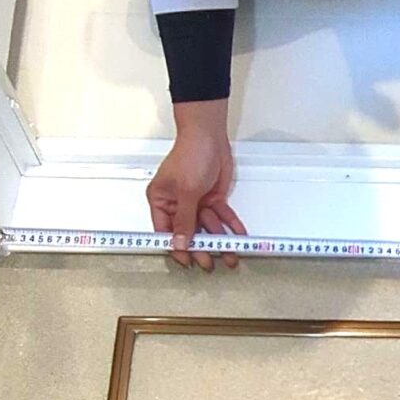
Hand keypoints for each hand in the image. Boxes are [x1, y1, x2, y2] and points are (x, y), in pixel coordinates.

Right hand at [146, 100, 246, 269]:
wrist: (210, 136)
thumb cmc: (190, 155)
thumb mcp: (186, 191)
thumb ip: (184, 220)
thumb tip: (179, 243)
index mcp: (161, 201)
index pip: (166, 231)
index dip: (176, 247)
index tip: (187, 262)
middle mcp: (177, 204)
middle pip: (189, 233)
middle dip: (201, 248)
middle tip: (209, 264)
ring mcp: (196, 202)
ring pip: (208, 227)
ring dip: (220, 240)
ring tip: (230, 255)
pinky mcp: (212, 198)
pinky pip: (222, 217)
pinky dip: (231, 226)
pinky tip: (238, 237)